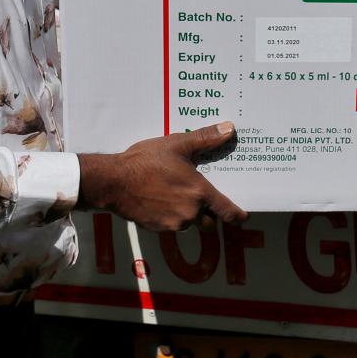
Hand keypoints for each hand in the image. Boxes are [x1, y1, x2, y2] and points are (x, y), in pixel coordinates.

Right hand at [77, 121, 247, 231]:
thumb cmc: (145, 162)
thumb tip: (229, 129)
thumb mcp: (177, 144)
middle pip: (210, 221)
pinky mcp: (157, 228)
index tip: (243, 217)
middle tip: (205, 199)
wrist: (113, 181)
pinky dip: (171, 216)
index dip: (238, 216)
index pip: (227, 212)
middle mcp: (190, 213)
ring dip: (189, 214)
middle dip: (210, 213)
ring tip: (179, 195)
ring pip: (190, 223)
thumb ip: (205, 139)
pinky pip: (171, 225)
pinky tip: (162, 199)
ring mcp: (173, 223)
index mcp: (199, 193)